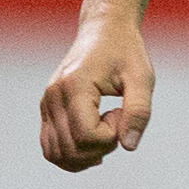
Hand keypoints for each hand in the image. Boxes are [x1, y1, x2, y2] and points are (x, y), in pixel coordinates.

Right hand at [41, 16, 156, 168]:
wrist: (103, 31)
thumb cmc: (125, 52)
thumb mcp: (142, 77)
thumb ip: (138, 112)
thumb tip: (129, 146)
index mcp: (75, 85)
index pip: (87, 135)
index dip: (111, 135)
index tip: (121, 112)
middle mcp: (53, 96)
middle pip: (71, 149)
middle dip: (101, 148)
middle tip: (117, 121)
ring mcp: (46, 104)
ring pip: (56, 154)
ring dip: (86, 156)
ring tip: (104, 131)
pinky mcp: (46, 110)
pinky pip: (50, 148)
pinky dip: (71, 156)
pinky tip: (94, 143)